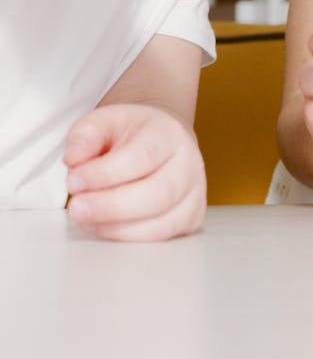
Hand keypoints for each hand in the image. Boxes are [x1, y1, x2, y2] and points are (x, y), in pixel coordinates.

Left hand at [64, 103, 206, 241]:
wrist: (161, 139)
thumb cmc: (132, 133)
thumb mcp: (105, 121)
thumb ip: (85, 135)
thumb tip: (74, 159)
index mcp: (169, 133)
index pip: (142, 156)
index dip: (105, 174)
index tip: (74, 180)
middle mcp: (189, 163)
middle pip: (158, 194)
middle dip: (110, 207)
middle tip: (77, 207)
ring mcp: (194, 193)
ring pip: (161, 223)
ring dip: (116, 227)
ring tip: (86, 218)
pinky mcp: (191, 217)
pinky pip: (161, 238)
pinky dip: (128, 238)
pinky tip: (104, 227)